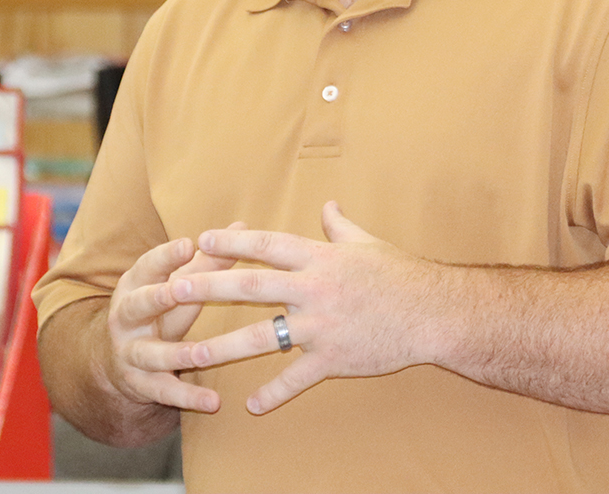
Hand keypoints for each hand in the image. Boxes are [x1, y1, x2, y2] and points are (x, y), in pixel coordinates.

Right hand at [104, 223, 244, 413]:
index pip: (148, 265)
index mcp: (136, 284)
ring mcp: (130, 352)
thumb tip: (242, 226)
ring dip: (175, 353)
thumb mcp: (176, 282)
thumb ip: (208, 259)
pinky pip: (164, 392)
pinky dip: (188, 397)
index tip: (187, 243)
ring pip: (150, 353)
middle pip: (140, 304)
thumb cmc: (159, 307)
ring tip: (201, 354)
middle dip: (158, 297)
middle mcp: (127, 316)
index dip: (166, 256)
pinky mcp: (139, 384)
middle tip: (178, 290)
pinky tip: (214, 402)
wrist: (116, 358)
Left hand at [190, 201, 440, 413]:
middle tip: (175, 288)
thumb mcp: (367, 242)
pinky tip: (251, 405)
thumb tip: (327, 204)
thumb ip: (340, 226)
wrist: (433, 311)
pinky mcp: (333, 358)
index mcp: (320, 258)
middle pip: (252, 287)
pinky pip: (297, 379)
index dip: (234, 242)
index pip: (268, 246)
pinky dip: (274, 393)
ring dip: (222, 346)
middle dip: (210, 286)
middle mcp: (314, 290)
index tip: (203, 239)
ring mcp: (321, 326)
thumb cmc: (400, 273)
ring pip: (261, 338)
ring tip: (189, 354)